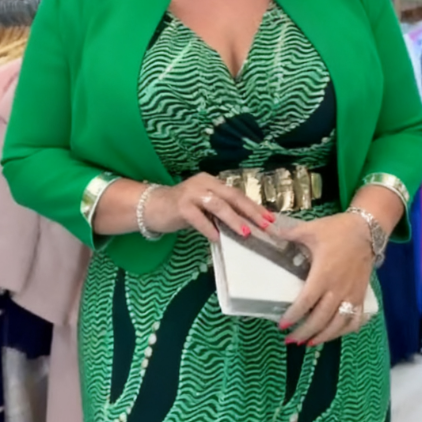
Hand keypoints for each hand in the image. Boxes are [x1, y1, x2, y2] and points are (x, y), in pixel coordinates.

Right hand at [144, 173, 274, 242]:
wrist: (151, 207)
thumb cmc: (182, 210)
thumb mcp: (205, 209)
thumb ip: (222, 213)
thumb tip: (247, 226)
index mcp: (213, 182)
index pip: (238, 194)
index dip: (255, 207)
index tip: (270, 219)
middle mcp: (204, 183)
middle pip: (232, 196)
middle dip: (251, 211)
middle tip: (265, 225)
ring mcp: (191, 193)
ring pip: (218, 205)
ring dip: (233, 219)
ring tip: (245, 232)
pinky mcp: (180, 206)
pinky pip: (198, 218)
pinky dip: (209, 229)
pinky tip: (218, 239)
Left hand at [272, 212, 374, 345]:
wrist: (367, 229)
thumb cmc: (336, 230)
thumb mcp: (310, 230)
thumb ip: (287, 234)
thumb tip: (266, 229)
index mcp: (323, 275)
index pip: (306, 302)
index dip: (294, 316)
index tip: (282, 325)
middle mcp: (338, 289)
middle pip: (321, 319)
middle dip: (304, 332)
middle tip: (290, 340)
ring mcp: (352, 294)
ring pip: (339, 324)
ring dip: (323, 336)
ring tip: (308, 343)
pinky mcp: (361, 295)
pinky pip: (356, 319)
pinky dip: (345, 331)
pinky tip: (334, 334)